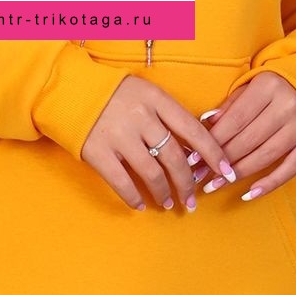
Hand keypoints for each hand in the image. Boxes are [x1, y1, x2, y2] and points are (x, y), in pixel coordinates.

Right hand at [80, 75, 238, 211]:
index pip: (194, 130)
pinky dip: (134, 197)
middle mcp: (140, 116)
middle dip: (188, 183)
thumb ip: (168, 116)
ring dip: (164, 192)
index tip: (227, 172)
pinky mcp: (97, 152)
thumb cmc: (113, 94)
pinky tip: (140, 204)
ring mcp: (118, 135)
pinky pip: (122, 182)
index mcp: (156, 99)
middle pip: (175, 157)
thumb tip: (196, 149)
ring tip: (169, 203)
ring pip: (152, 173)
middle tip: (193, 199)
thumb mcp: (145, 94)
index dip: (214, 154)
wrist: (67, 90)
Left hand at [191, 72, 295, 200]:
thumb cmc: (274, 88)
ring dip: (238, 174)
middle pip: (248, 140)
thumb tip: (205, 123)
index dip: (213, 141)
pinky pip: (290, 169)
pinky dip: (269, 184)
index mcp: (268, 87)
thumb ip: (230, 105)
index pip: (235, 119)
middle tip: (199, 175)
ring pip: (265, 156)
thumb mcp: (251, 86)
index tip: (193, 157)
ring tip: (215, 185)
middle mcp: (287, 106)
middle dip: (221, 160)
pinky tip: (248, 194)